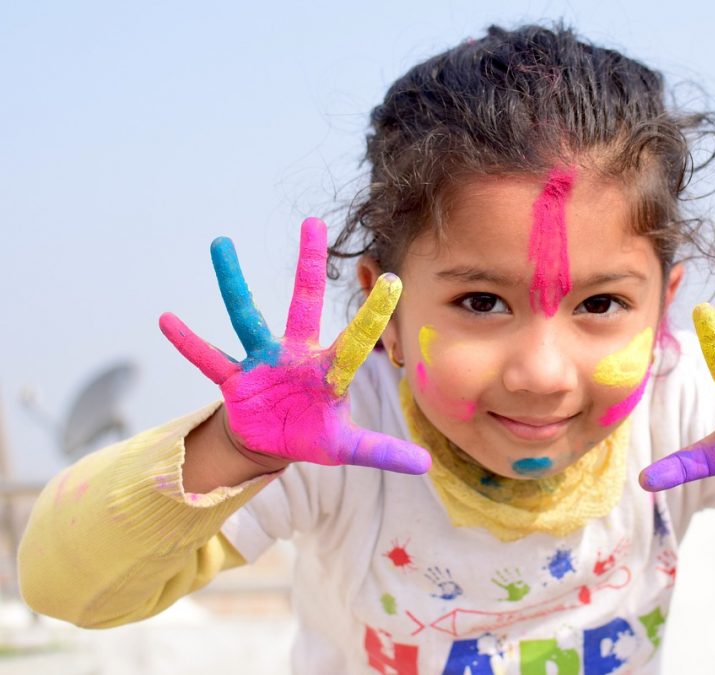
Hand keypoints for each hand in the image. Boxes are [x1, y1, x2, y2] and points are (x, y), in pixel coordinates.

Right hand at [159, 218, 429, 473]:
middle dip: (309, 265)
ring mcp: (262, 361)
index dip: (373, 315)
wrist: (271, 442)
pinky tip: (166, 319)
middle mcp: (296, 354)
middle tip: (313, 222)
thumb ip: (382, 451)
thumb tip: (426, 464)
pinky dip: (188, 342)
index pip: (357, 340)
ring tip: (221, 243)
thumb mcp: (346, 448)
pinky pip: (208, 358)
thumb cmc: (312, 434)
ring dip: (233, 283)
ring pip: (246, 316)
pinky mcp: (234, 378)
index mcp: (328, 370)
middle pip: (304, 303)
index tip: (394, 281)